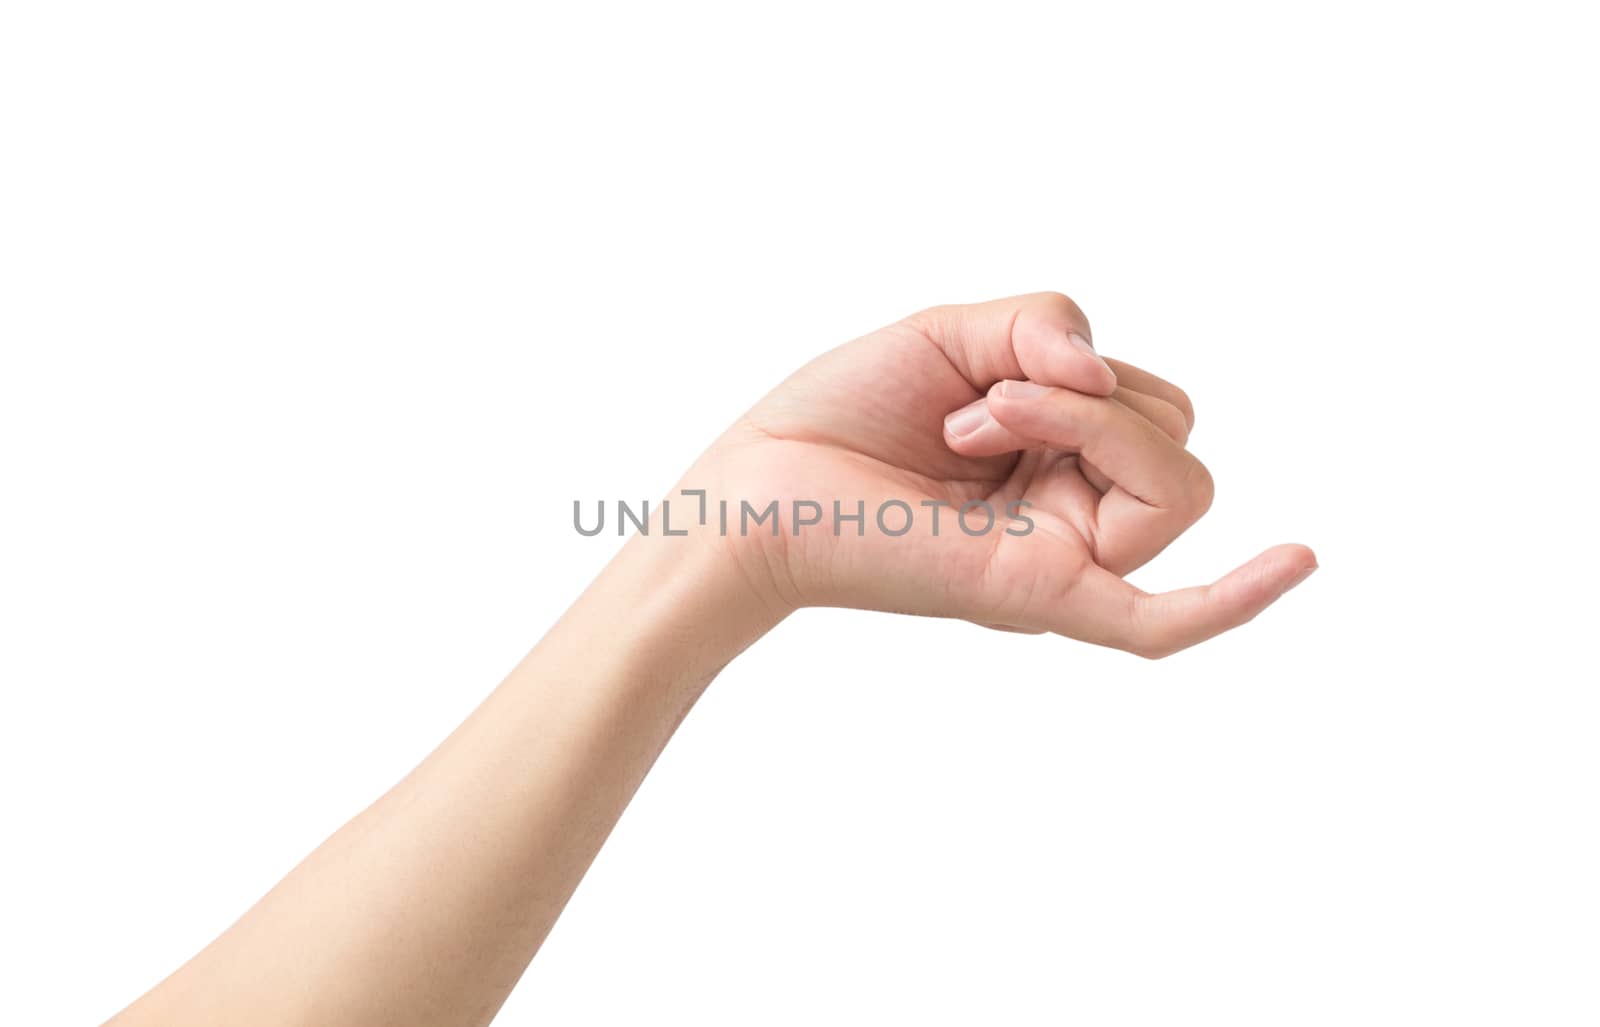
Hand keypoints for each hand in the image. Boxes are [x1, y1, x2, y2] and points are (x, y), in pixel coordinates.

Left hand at [684, 292, 1314, 657]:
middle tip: (973, 414)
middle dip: (1088, 399)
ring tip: (974, 435)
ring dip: (1084, 427)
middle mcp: (1076, 513)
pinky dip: (1235, 598)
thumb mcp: (955, 332)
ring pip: (1177, 486)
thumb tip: (1105, 378)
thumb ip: (1047, 327)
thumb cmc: (838, 419)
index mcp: (1062, 456)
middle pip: (1180, 440)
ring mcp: (1065, 560)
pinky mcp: (1039, 600)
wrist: (754, 491)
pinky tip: (1299, 561)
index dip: (1081, 372)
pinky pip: (1163, 620)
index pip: (1152, 401)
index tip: (977, 383)